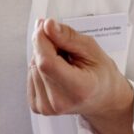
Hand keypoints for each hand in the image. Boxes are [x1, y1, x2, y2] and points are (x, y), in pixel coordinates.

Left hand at [27, 18, 133, 133]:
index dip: (42, 40)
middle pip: (39, 62)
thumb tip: (47, 25)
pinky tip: (56, 71)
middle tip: (64, 48)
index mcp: (78, 89)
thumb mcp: (91, 49)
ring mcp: (47, 107)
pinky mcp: (38, 106)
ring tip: (64, 63)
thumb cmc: (101, 74)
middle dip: (46, 46)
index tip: (46, 26)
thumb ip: (67, 36)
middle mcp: (59, 102)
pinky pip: (30, 75)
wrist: (103, 98)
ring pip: (33, 66)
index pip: (46, 62)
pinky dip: (40, 67)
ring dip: (44, 57)